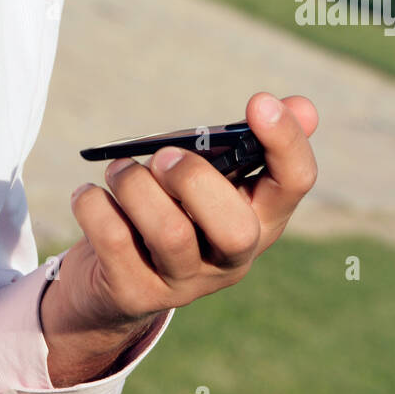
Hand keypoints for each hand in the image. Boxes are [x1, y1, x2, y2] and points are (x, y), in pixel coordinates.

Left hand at [41, 94, 317, 378]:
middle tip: (163, 157)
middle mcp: (230, 257)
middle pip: (234, 229)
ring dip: (135, 185)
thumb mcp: (209, 173)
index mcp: (258, 217)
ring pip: (169, 233)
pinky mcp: (134, 292)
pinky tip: (90, 194)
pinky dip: (94, 204)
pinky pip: (113, 241)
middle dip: (195, 180)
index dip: (285, 142)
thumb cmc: (170, 207)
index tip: (258, 101)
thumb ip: (246, 141)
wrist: (111, 281)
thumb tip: (304, 107)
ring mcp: (183, 282)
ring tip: (119, 171)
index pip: (294, 184)